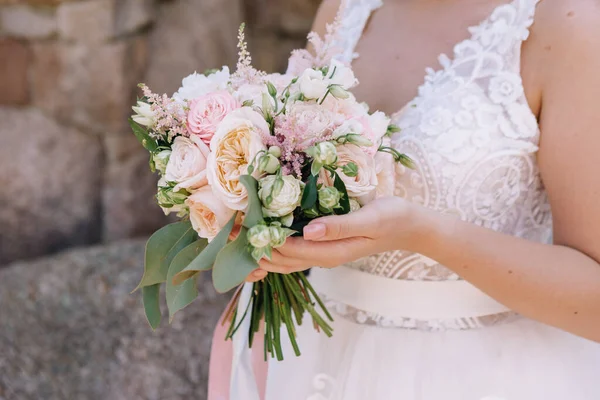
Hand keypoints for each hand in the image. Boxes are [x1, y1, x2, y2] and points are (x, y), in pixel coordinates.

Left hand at [251, 196, 429, 275]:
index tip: (244, 226)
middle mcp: (324, 256)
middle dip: (257, 249)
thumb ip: (339, 226)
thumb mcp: (369, 218)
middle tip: (231, 232)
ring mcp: (323, 253)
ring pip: (285, 260)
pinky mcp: (324, 246)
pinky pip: (294, 253)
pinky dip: (275, 248)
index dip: (265, 240)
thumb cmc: (392, 218)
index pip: (289, 250)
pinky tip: (262, 238)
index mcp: (332, 252)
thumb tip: (307, 232)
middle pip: (282, 260)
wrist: (410, 227)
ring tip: (238, 237)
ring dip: (261, 250)